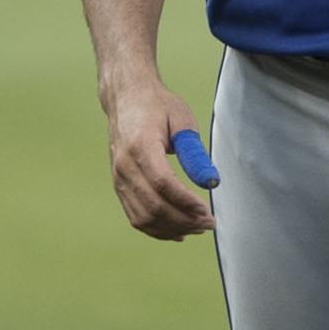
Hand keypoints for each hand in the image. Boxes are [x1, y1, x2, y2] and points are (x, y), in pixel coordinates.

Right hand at [103, 79, 217, 241]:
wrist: (126, 97)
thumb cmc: (157, 105)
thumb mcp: (181, 120)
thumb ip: (194, 152)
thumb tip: (210, 182)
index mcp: (140, 146)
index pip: (163, 183)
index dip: (186, 202)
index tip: (207, 210)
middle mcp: (124, 166)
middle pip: (153, 206)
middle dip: (184, 220)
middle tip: (209, 223)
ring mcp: (118, 178)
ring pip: (143, 217)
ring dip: (172, 228)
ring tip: (198, 228)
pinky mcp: (119, 185)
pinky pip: (135, 216)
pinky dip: (156, 229)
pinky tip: (177, 232)